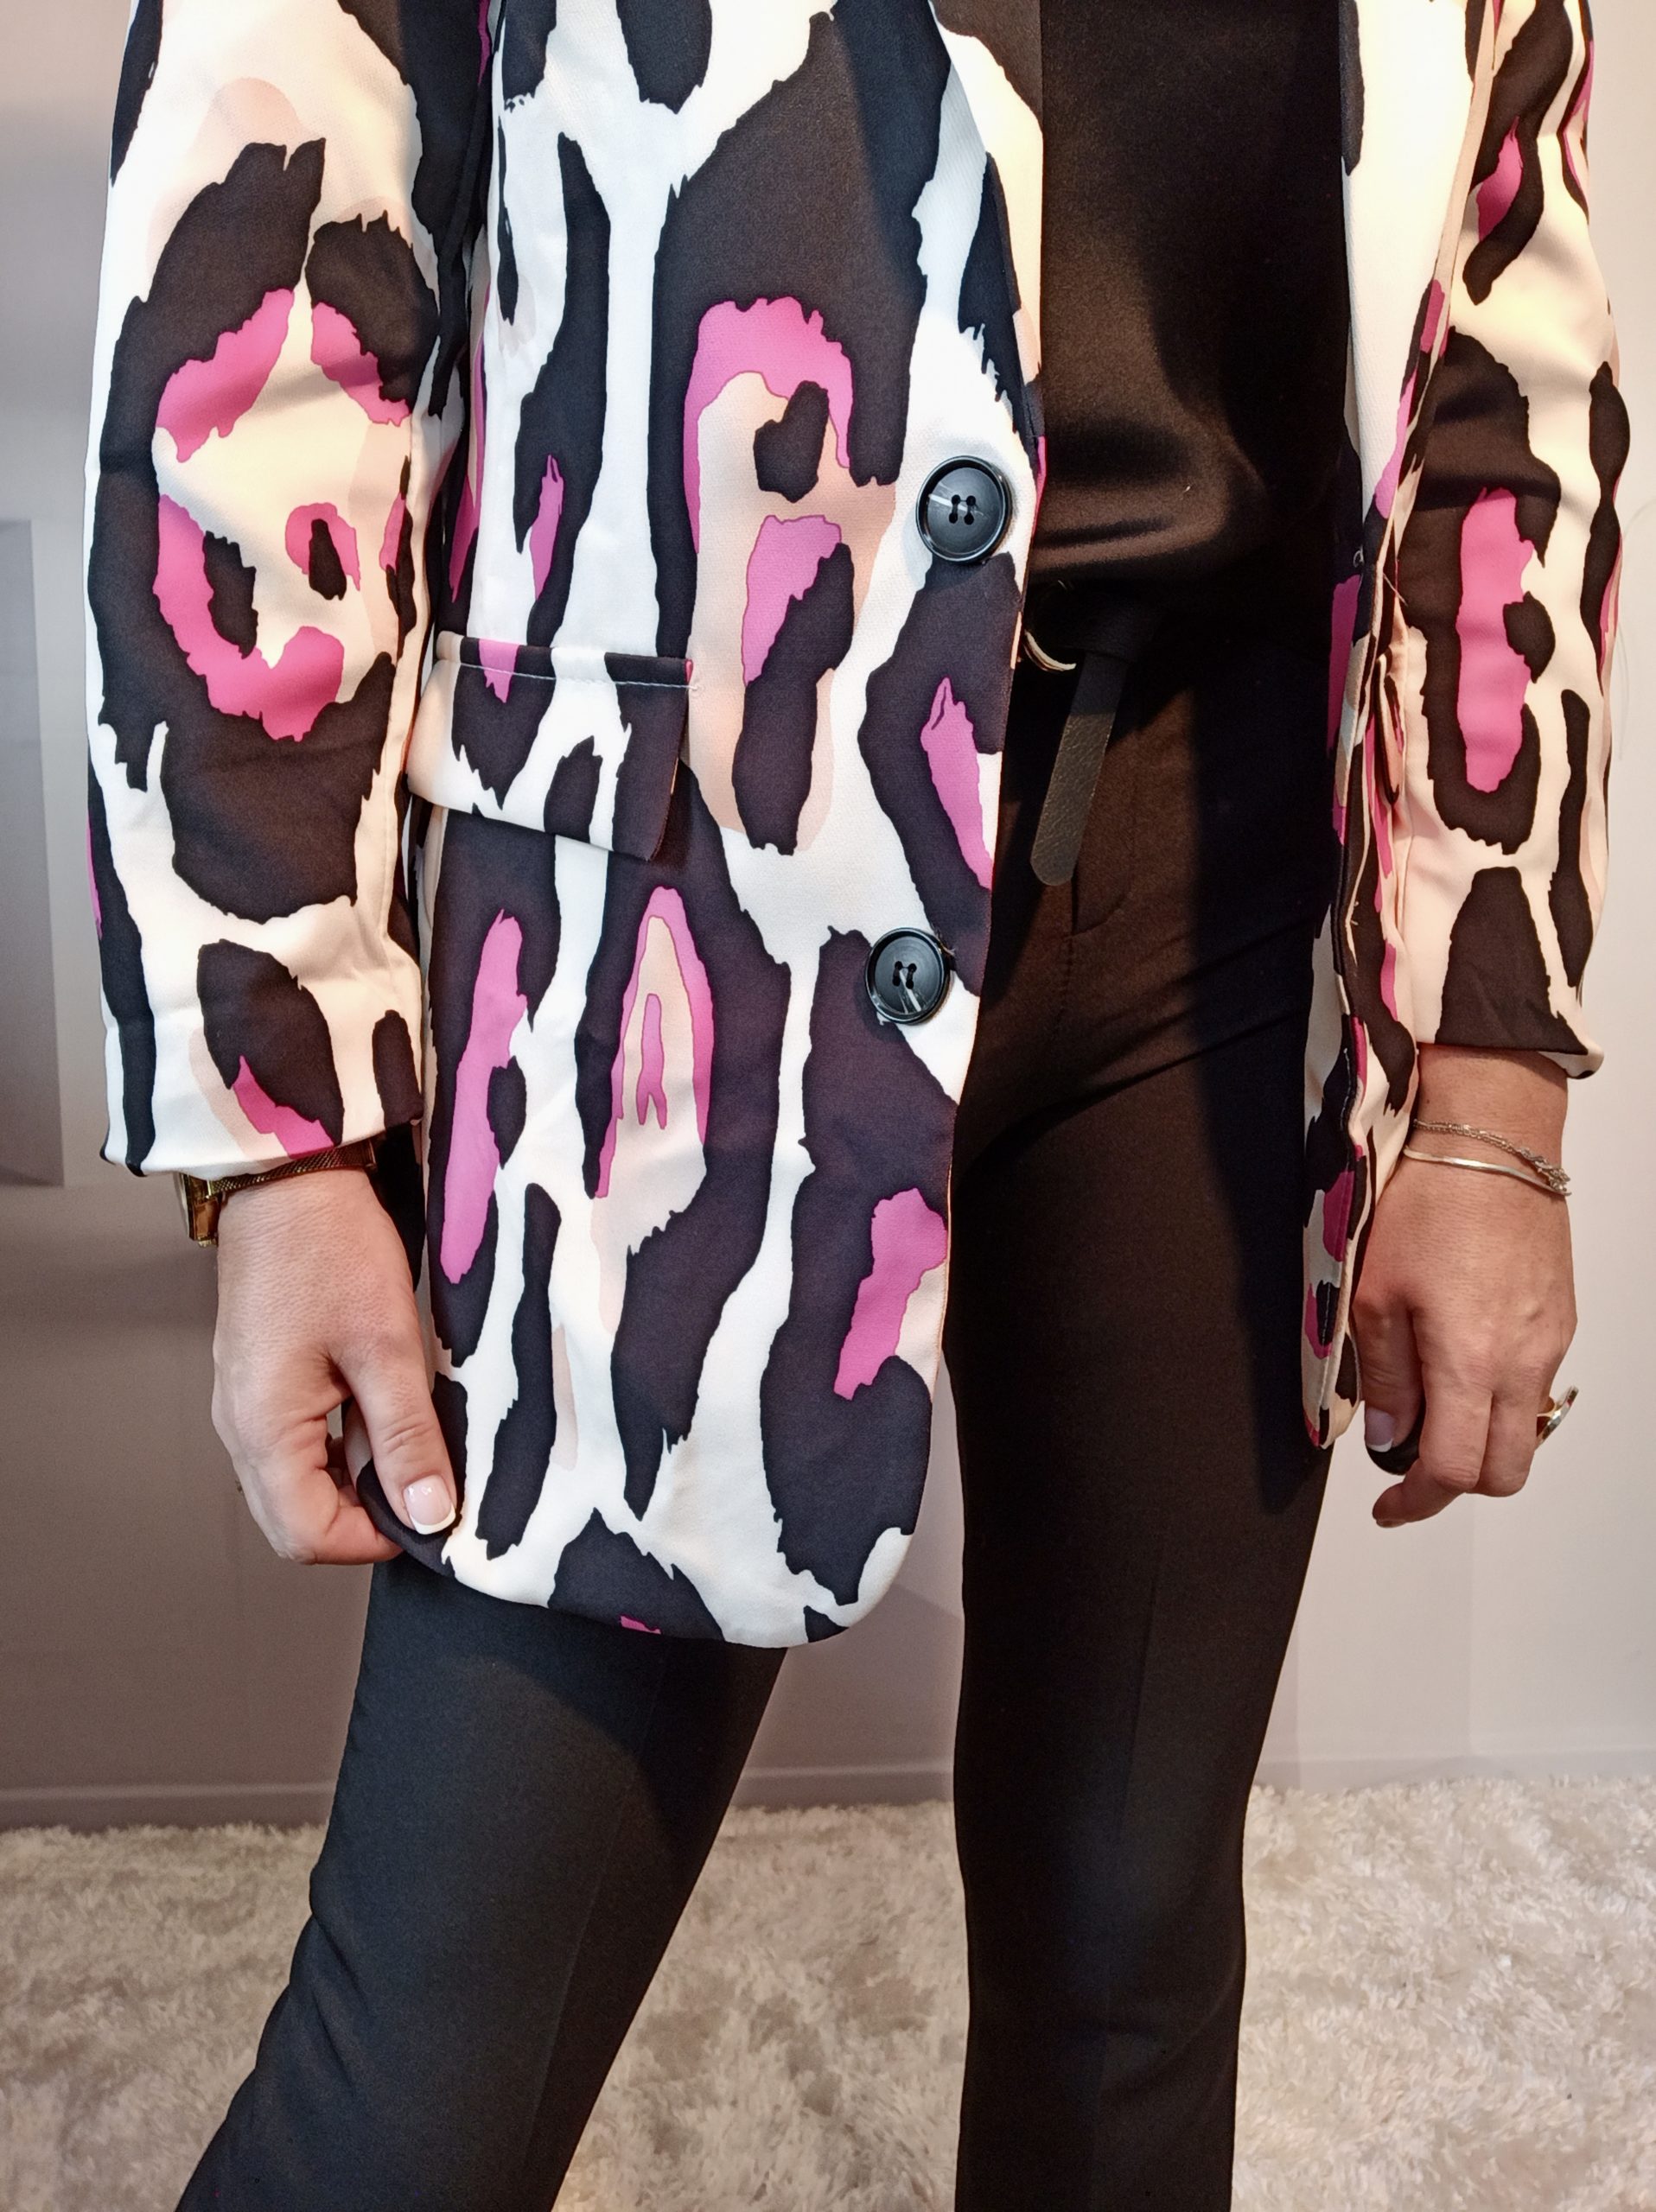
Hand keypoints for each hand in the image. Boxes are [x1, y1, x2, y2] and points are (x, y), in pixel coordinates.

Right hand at [212, 1167, 455, 1562]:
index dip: (376, 1538)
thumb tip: (429, 1515)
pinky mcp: (264, 1379)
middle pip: (299, 1517)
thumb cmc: (329, 1245)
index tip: (432, 1508)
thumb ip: (406, 1438)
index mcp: (261, 1428)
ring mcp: (248, 1403)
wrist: (290, 1176)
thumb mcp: (387, 1345)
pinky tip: (385, 1399)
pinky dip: (347, 1437)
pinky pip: (301, 1439)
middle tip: (426, 1469)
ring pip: (304, 1479)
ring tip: (409, 1424)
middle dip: (368, 1510)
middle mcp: (241, 1426)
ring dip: (361, 1470)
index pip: (308, 1536)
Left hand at [1353, 1046, 1573, 1526]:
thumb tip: (1388, 1438)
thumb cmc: (1430, 1199)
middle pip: (1504, 1471)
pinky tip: (1461, 1368)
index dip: (1415, 1504)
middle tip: (1407, 1467)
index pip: (1453, 1470)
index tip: (1388, 1509)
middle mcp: (1524, 1359)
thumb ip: (1383, 1377)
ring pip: (1526, 1432)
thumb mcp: (1374, 1293)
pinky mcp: (1561, 1319)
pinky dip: (1499, 1401)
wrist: (1491, 1136)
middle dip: (1454, 1484)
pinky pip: (1537, 1388)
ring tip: (1430, 1410)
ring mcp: (1550, 1341)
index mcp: (1471, 1360)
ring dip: (1480, 1442)